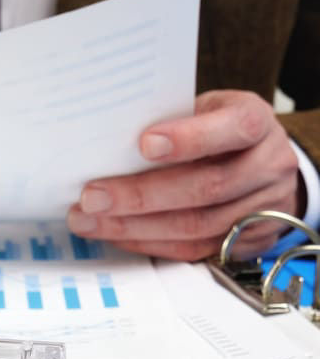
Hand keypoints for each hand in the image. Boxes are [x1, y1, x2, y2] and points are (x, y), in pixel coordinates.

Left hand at [66, 90, 303, 260]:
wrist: (261, 162)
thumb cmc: (215, 128)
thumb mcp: (202, 109)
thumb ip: (168, 120)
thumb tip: (105, 143)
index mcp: (257, 120)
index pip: (234, 128)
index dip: (190, 138)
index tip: (144, 143)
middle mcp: (269, 165)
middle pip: (205, 187)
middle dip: (140, 195)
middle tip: (91, 197)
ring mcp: (264, 207)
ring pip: (195, 226)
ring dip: (133, 227)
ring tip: (89, 220)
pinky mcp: (249, 242)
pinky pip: (193, 249)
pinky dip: (147, 243)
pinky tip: (114, 234)